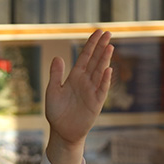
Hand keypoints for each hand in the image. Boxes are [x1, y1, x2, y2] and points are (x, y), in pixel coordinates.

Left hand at [45, 30, 113, 163]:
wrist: (63, 132)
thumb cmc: (57, 113)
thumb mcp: (53, 91)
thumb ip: (56, 75)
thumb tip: (58, 57)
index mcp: (75, 77)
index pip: (85, 57)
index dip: (91, 44)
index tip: (97, 32)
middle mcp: (85, 81)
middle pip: (95, 60)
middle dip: (101, 47)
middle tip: (108, 32)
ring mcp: (92, 91)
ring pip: (100, 71)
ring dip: (105, 59)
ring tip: (110, 46)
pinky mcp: (96, 103)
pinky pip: (102, 89)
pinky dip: (104, 80)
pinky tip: (107, 69)